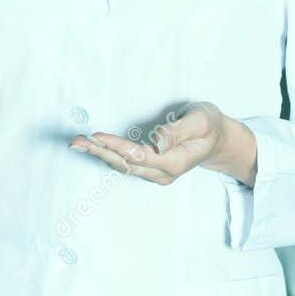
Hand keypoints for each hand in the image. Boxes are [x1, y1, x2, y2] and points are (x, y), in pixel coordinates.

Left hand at [70, 101, 257, 186]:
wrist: (219, 140)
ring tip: (77, 143)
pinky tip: (92, 147)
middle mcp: (162, 173)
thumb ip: (177, 131)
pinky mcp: (151, 170)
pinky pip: (125, 164)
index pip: (139, 156)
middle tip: (75, 141)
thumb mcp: (201, 121)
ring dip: (99, 154)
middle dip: (99, 151)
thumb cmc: (210, 125)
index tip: (96, 136)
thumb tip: (156, 142)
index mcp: (175, 162)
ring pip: (122, 166)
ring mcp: (156, 174)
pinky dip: (107, 154)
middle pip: (125, 164)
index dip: (116, 146)